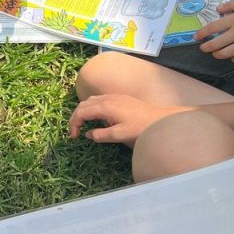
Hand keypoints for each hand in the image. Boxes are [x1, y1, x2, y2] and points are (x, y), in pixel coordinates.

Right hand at [68, 93, 185, 146]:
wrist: (160, 119)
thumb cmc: (141, 128)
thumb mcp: (119, 135)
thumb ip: (101, 135)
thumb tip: (88, 134)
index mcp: (105, 107)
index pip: (81, 112)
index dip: (74, 124)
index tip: (74, 137)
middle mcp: (107, 98)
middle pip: (83, 105)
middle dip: (76, 118)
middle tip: (75, 132)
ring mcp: (113, 97)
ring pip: (90, 101)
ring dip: (83, 112)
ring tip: (83, 125)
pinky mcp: (119, 98)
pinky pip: (99, 100)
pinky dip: (92, 108)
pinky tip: (97, 118)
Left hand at [196, 0, 233, 63]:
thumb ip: (233, 5)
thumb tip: (218, 9)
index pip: (213, 27)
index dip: (202, 33)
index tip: (196, 37)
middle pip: (215, 44)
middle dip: (206, 47)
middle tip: (203, 47)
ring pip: (225, 54)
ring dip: (217, 54)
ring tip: (216, 52)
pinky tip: (233, 56)